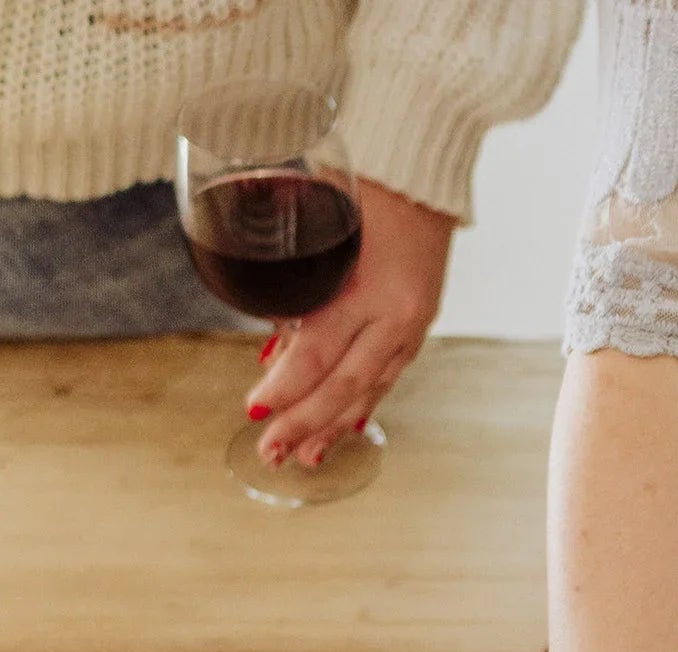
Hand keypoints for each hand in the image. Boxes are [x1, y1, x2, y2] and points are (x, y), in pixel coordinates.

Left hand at [245, 179, 452, 469]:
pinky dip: (364, 402)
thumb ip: (300, 281)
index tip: (255, 408)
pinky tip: (348, 423)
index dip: (286, 385)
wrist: (422, 169)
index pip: (320, 351)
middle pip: (344, 384)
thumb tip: (275, 334)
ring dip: (333, 424)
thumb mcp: (325, 227)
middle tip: (271, 451)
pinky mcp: (418, 322)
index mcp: (373, 290)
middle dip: (305, 422)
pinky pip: (388, 374)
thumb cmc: (368, 184)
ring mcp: (412, 323)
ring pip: (369, 389)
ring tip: (305, 456)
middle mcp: (397, 316)